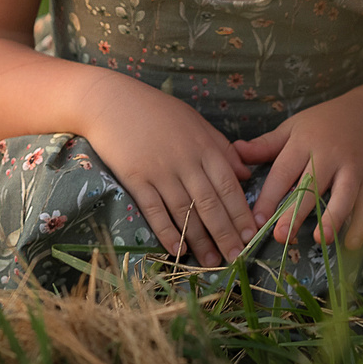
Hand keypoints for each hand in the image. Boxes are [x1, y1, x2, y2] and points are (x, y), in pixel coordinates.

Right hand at [76, 77, 259, 266]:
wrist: (110, 101)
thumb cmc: (156, 110)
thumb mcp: (195, 122)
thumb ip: (222, 147)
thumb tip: (245, 174)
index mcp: (204, 146)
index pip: (229, 187)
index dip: (241, 214)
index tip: (252, 236)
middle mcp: (186, 161)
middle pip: (210, 204)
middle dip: (226, 234)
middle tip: (237, 258)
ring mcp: (160, 170)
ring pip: (185, 212)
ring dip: (200, 240)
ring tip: (211, 262)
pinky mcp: (136, 178)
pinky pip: (155, 210)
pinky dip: (167, 232)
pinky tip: (178, 249)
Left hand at [234, 88, 362, 250]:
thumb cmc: (323, 124)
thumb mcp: (293, 127)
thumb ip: (265, 145)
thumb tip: (235, 151)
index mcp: (305, 142)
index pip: (284, 172)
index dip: (269, 197)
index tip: (256, 219)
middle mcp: (331, 155)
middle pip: (312, 186)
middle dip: (297, 212)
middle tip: (281, 236)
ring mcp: (355, 168)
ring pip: (345, 196)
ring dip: (333, 218)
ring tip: (321, 241)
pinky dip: (362, 226)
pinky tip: (350, 244)